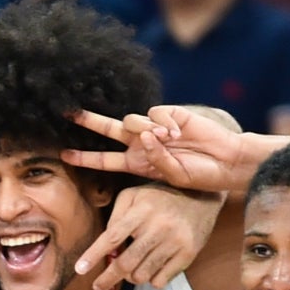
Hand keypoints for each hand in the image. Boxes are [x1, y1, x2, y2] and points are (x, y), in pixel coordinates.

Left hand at [62, 106, 245, 193]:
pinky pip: (154, 114)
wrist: (225, 160)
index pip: (105, 160)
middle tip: (69, 113)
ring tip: (169, 141)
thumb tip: (145, 137)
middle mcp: (142, 143)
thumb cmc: (200, 175)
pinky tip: (177, 132)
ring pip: (131, 121)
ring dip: (146, 131)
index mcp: (138, 163)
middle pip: (109, 129)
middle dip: (89, 121)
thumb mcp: (173, 177)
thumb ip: (156, 159)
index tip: (64, 154)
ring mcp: (154, 127)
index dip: (85, 157)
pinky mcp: (169, 113)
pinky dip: (164, 123)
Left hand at [80, 183, 223, 289]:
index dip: (94, 255)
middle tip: (97, 286)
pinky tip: (151, 269)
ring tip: (130, 270)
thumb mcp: (134, 195)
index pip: (112, 237)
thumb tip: (106, 246)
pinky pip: (161, 279)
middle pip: (126, 262)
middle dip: (107, 278)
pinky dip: (151, 279)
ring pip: (142, 274)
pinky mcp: (188, 254)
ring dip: (131, 277)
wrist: (203, 197)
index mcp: (142, 210)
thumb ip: (116, 216)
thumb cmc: (160, 197)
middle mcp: (158, 227)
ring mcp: (175, 242)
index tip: (80, 270)